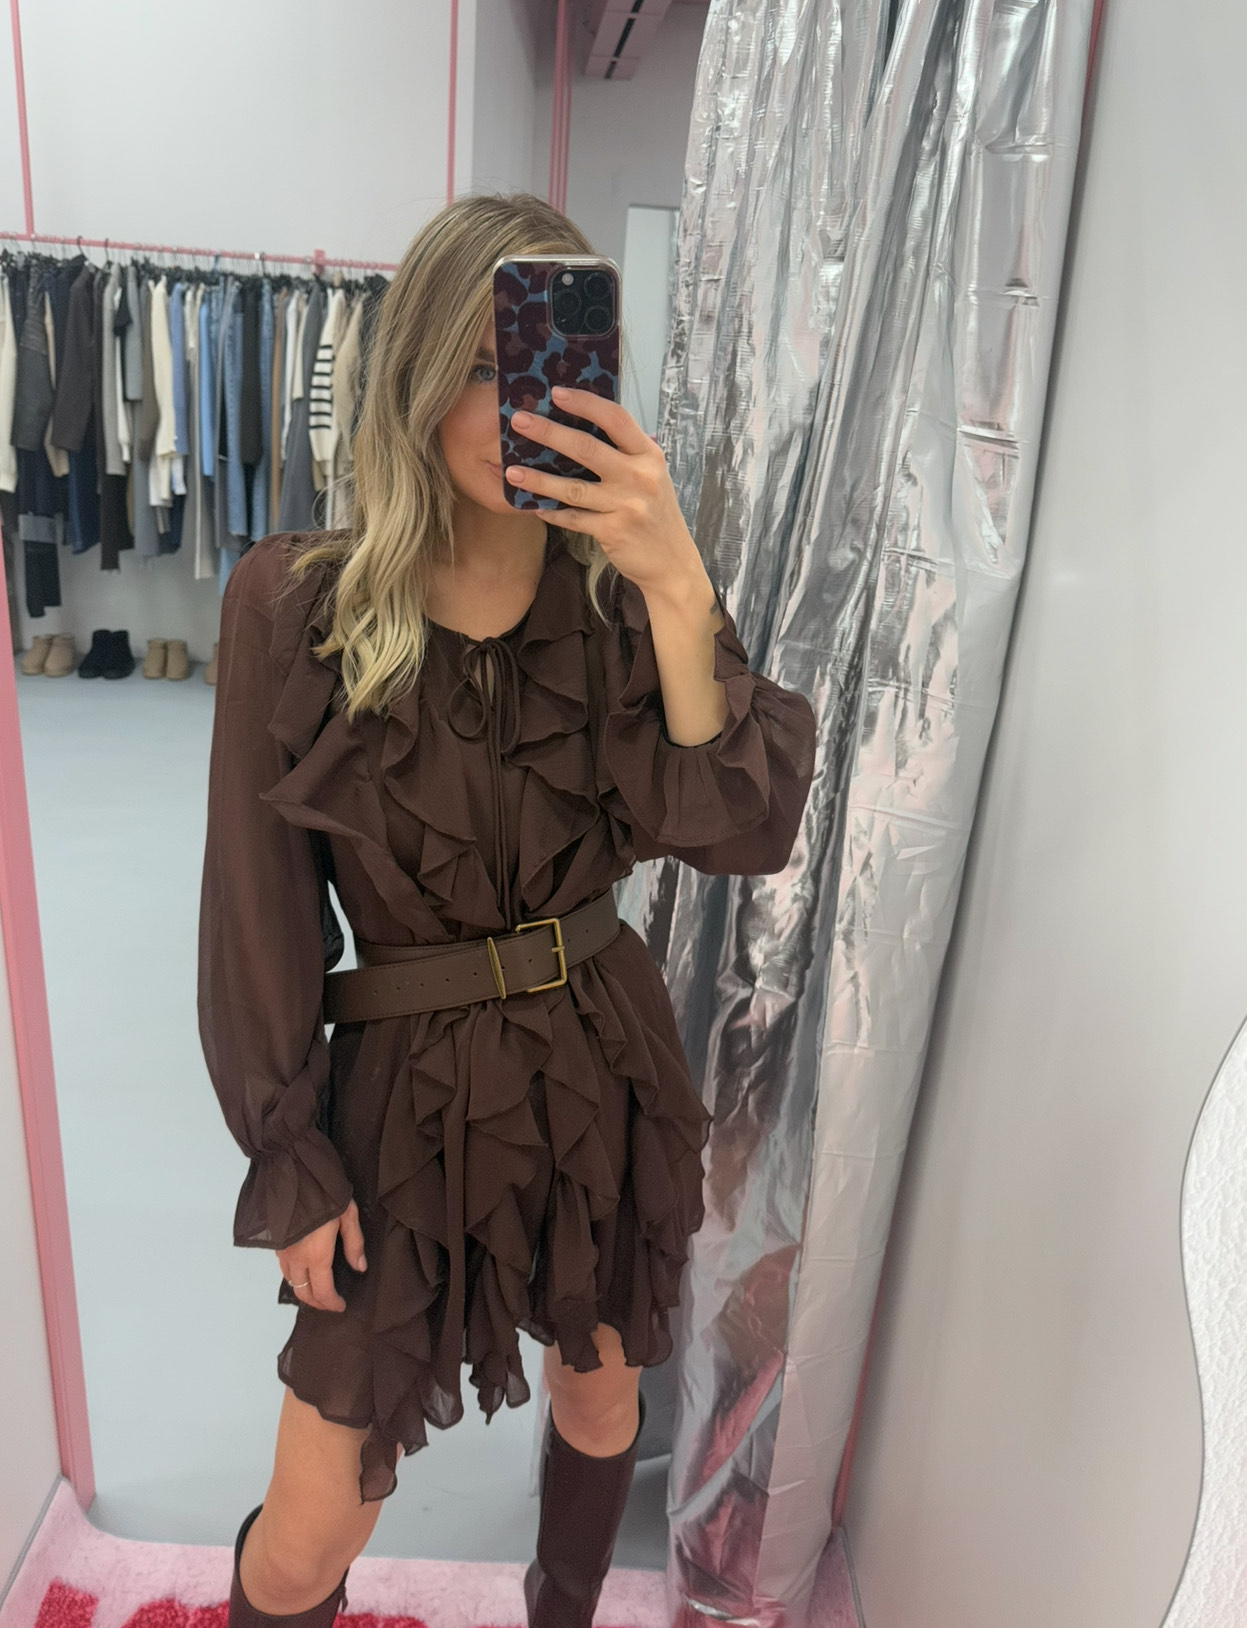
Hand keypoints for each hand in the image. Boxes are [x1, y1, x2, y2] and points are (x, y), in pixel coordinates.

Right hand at [276, 1198, 366, 1312]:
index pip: (323, 1291)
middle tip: (329, 1303)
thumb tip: (360, 1267)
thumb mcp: (348, 1215)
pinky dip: (293, 1275)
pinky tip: (302, 1269)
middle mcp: (296, 1258)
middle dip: (317, 1302)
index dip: (332, 1303)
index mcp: (316, 1255)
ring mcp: (282, 1250)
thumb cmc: (324, 1191)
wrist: (294, 1172)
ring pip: (290, 1281)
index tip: (341, 1306)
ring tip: (317, 1288)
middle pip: (303, 1292)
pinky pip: (283, 1267)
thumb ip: (354, 1244)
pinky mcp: (275, 1241)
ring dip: (303, 1289)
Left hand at [507, 389, 704, 602]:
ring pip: (573, 488)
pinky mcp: (613, 531)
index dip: (585, 403)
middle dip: (549, 432)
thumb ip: (627, 452)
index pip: (616, 419)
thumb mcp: (652, 476)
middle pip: (587, 448)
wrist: (672, 562)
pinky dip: (552, 513)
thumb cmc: (655, 513)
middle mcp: (639, 476)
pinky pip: (574, 518)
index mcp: (648, 455)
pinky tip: (534, 507)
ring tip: (511, 472)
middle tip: (518, 421)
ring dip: (539, 479)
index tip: (556, 393)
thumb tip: (590, 423)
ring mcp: (626, 505)